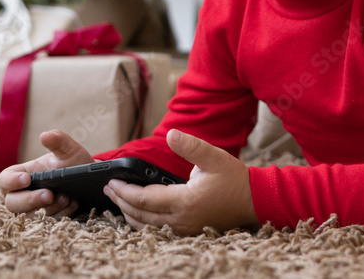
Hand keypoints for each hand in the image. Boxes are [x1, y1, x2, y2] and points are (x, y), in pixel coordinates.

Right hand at [0, 129, 93, 216]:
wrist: (92, 180)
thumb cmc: (74, 163)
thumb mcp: (69, 150)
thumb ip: (59, 141)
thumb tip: (44, 135)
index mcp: (24, 174)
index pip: (5, 179)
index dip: (11, 181)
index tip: (26, 179)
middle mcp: (26, 192)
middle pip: (12, 203)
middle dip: (30, 200)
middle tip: (49, 195)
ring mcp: (35, 208)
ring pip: (30, 215)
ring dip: (49, 209)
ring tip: (67, 198)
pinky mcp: (48, 218)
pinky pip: (48, 223)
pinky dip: (61, 214)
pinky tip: (73, 204)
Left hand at [103, 129, 258, 234]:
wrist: (255, 200)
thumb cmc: (234, 179)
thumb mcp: (214, 157)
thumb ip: (191, 146)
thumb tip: (173, 133)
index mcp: (184, 201)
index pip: (144, 199)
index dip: (124, 191)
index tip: (111, 182)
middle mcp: (181, 219)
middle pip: (140, 216)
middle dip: (121, 202)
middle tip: (108, 190)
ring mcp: (184, 228)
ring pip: (147, 226)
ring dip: (129, 214)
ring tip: (118, 201)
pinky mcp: (188, 231)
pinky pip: (157, 230)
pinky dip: (142, 222)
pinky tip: (138, 214)